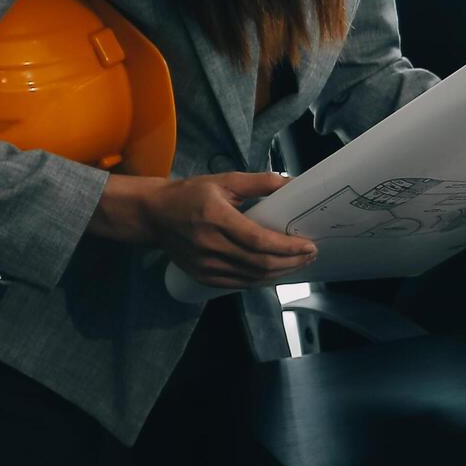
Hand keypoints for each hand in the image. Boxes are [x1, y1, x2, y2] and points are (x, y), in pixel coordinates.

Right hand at [90, 172, 317, 288]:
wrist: (154, 216)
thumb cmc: (191, 195)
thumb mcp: (224, 181)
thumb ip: (261, 182)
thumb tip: (294, 183)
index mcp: (215, 218)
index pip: (258, 240)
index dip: (287, 247)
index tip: (310, 244)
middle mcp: (209, 245)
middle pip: (260, 262)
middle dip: (292, 261)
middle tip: (311, 254)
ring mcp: (205, 265)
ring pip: (253, 277)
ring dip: (282, 273)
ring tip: (301, 263)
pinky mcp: (203, 277)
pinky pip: (241, 284)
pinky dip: (263, 280)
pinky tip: (278, 272)